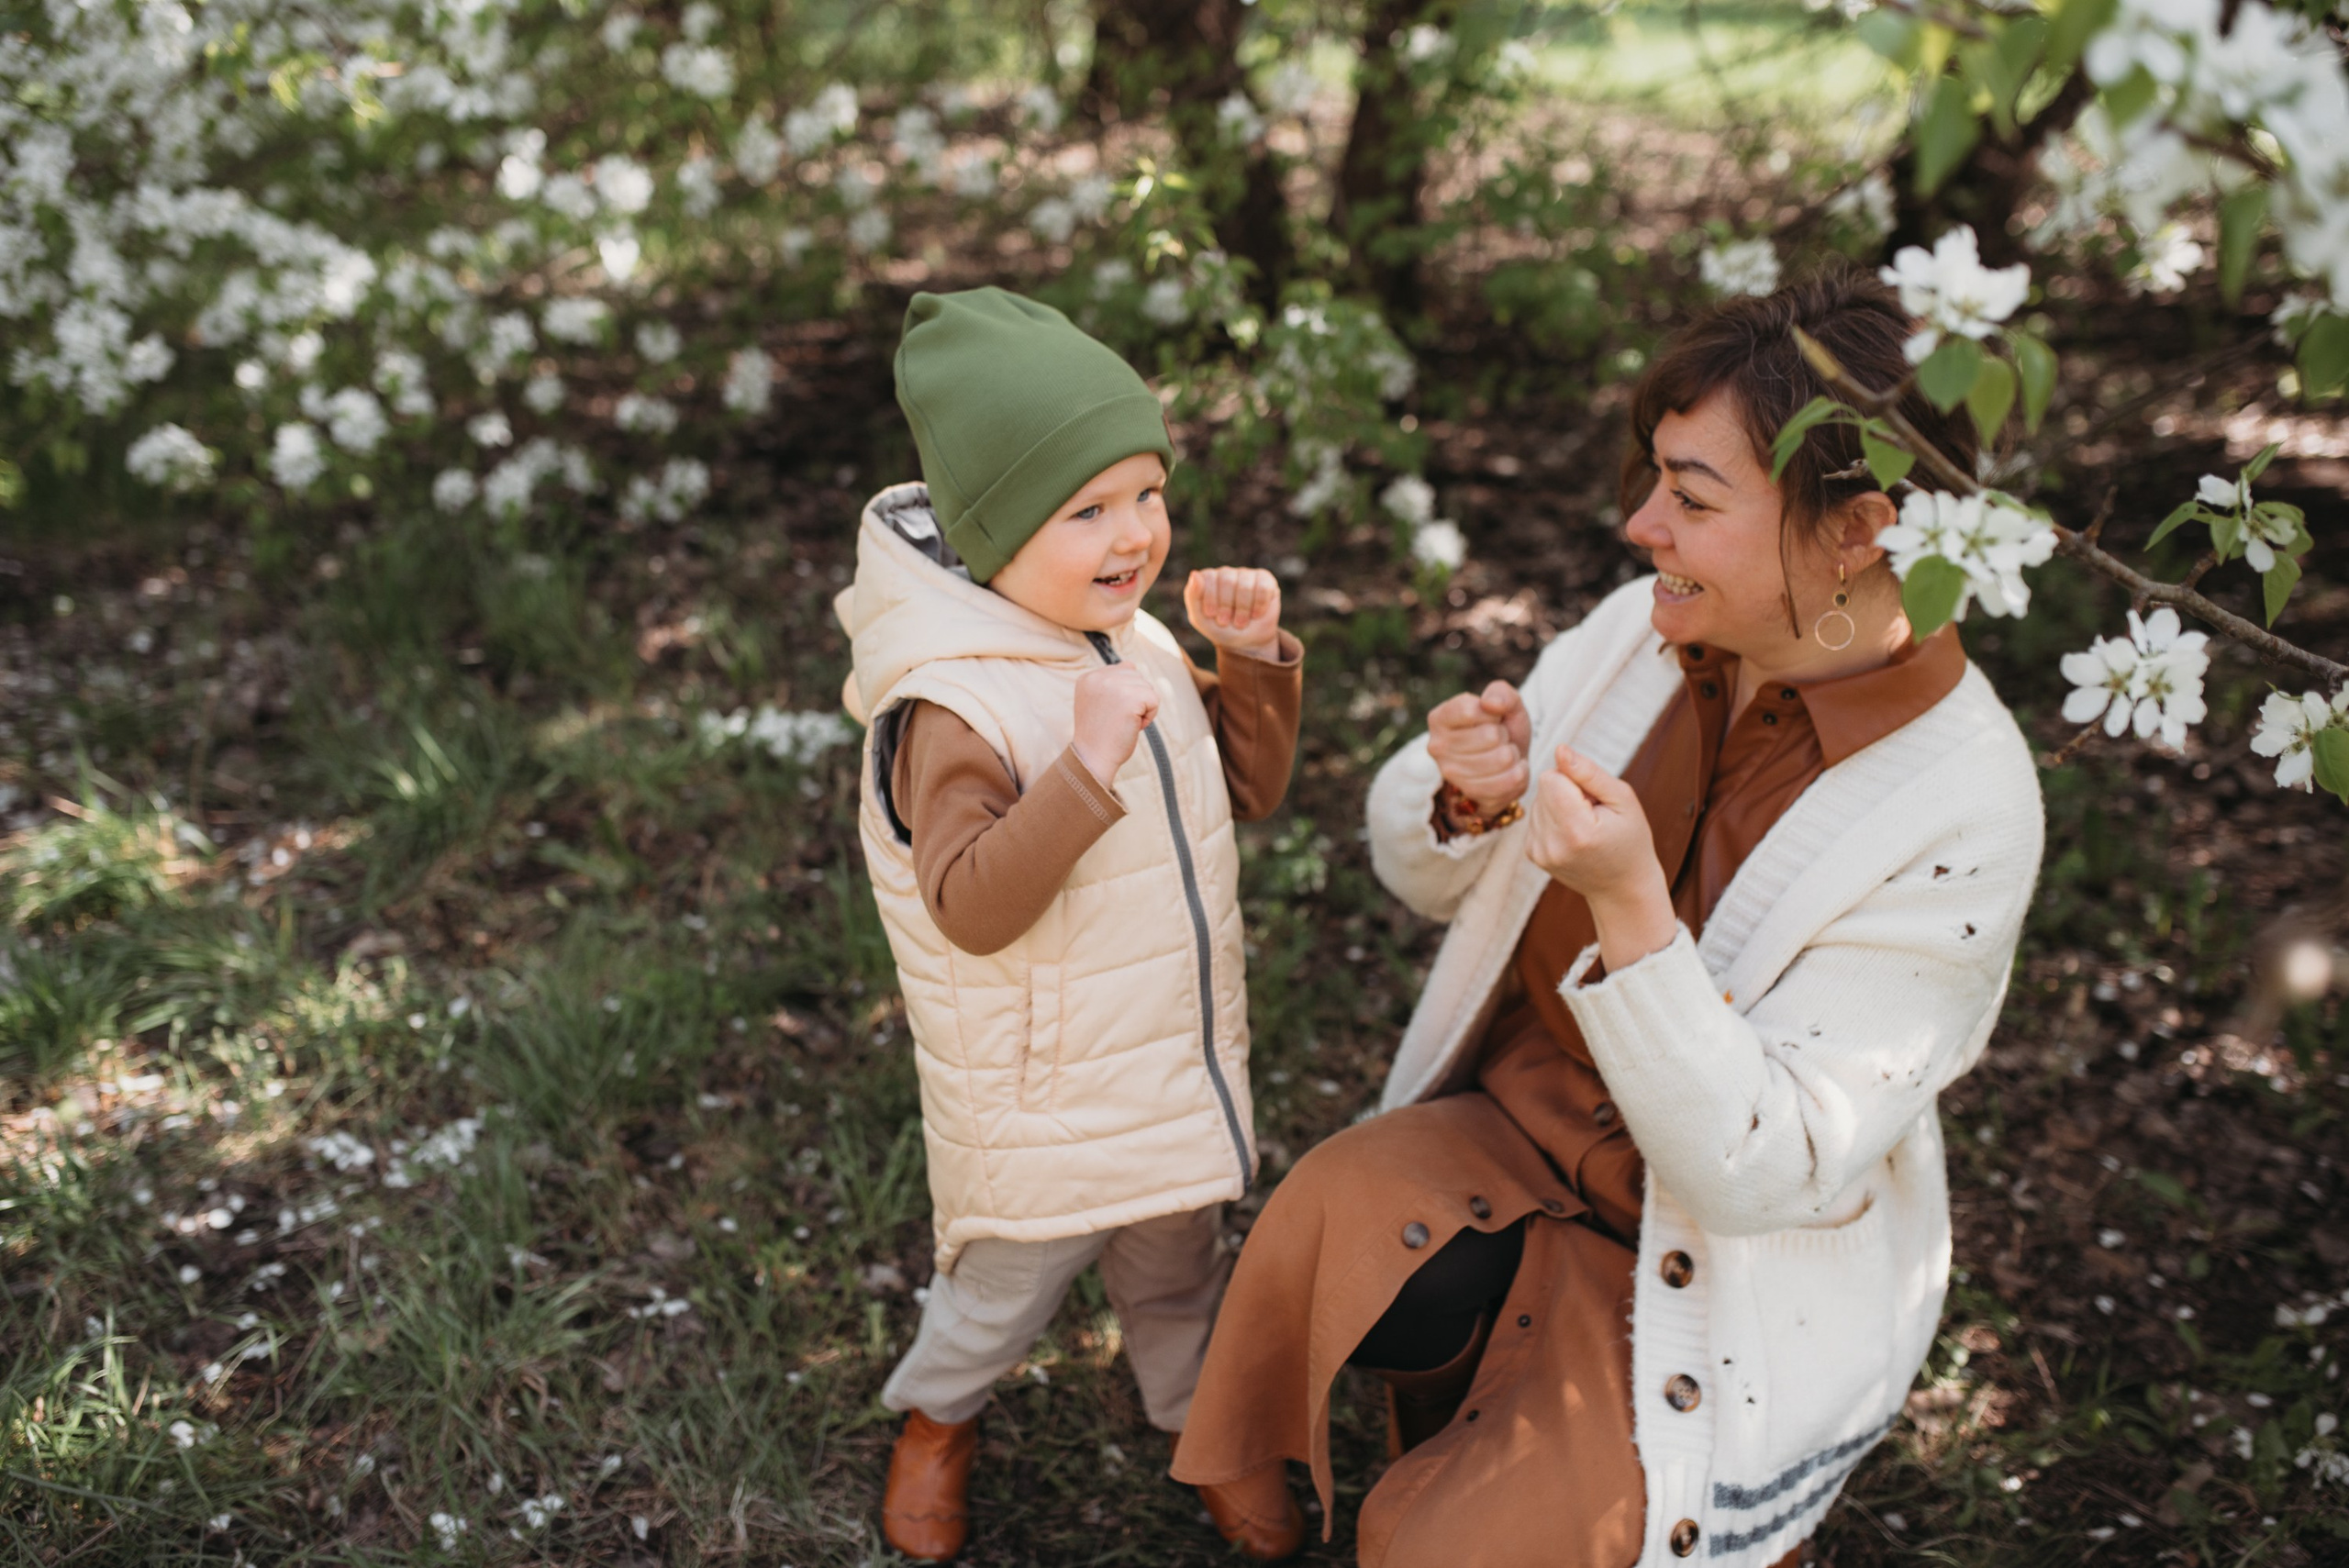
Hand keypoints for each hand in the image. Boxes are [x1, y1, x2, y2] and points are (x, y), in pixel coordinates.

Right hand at [1072, 663, 1160, 785]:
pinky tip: (1133, 726)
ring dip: (1142, 708)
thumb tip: (1132, 665)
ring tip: (1124, 723)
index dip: (1125, 694)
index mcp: (1088, 677)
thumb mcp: (1096, 702)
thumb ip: (1110, 683)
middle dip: (1135, 699)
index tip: (1109, 714)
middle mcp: (1098, 677)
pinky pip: (1154, 699)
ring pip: (1146, 687)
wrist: (1093, 759)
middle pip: (1136, 676)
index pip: (1123, 669)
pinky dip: (1150, 716)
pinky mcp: (1130, 697)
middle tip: (1118, 720)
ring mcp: (1114, 685)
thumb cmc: (1099, 736)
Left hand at [1184, 567, 1283, 660]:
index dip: (1211, 598)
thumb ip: (1192, 596)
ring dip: (1243, 609)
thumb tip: (1195, 573)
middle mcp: (1228, 573)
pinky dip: (1259, 605)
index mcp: (1209, 578)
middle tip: (1226, 621)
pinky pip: (1263, 587)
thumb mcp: (1200, 618)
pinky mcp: (1266, 581)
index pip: (1209, 577)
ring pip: (1245, 584)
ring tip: (1241, 622)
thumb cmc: (1220, 629)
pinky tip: (1256, 614)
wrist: (1245, 642)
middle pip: (1227, 579)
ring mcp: (1247, 575)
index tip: (1212, 615)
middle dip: (1227, 605)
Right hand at [1426, 680, 1531, 817]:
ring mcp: (1451, 773)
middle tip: (1499, 740)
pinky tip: (1511, 770)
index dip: (1493, 713)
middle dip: (1505, 735)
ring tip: (1504, 754)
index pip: (1470, 710)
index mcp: (1439, 718)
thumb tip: (1491, 704)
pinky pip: (1510, 780)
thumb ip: (1501, 693)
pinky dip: (1519, 773)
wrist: (1506, 764)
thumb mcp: (1506, 703)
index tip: (1493, 718)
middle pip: (1490, 736)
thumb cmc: (1502, 728)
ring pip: (1503, 759)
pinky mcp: (1471, 793)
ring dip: (1513, 755)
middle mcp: (1437, 746)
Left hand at [1526, 746, 1674, 969]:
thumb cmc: (1630, 840)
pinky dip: (1554, 819)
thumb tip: (1560, 749)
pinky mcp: (1533, 855)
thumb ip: (1589, 772)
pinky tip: (1574, 835)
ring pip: (1538, 800)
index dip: (1575, 780)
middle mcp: (1552, 844)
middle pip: (1543, 787)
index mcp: (1576, 830)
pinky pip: (1536, 817)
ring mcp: (1539, 853)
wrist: (1623, 887)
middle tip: (1593, 814)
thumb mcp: (1623, 799)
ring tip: (1586, 826)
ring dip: (1560, 806)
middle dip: (1568, 792)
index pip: (1551, 777)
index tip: (1595, 800)